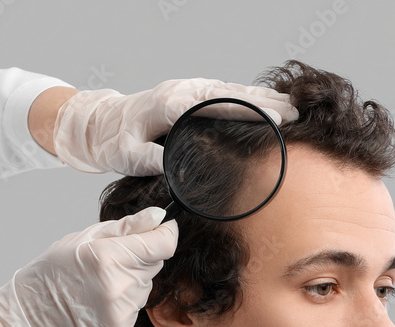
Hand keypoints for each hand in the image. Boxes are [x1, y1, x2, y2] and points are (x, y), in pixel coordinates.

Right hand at [0, 207, 177, 326]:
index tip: (163, 228)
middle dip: (141, 257)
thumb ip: (127, 227)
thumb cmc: (52, 272)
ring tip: (100, 284)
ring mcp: (120, 312)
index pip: (163, 244)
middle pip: (156, 264)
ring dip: (132, 281)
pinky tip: (100, 302)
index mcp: (108, 257)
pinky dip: (125, 303)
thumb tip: (159, 216)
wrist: (29, 318)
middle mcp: (118, 286)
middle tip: (111, 260)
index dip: (167, 233)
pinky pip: (137, 309)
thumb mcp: (84, 238)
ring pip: (147, 287)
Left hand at [52, 78, 298, 175]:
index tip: (275, 117)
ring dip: (262, 97)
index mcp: (171, 104)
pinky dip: (248, 96)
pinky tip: (268, 102)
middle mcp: (183, 91)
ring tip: (292, 105)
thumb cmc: (113, 141)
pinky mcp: (190, 93)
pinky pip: (224, 92)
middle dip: (265, 101)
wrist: (98, 123)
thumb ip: (151, 160)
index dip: (248, 111)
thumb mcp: (128, 156)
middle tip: (295, 111)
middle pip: (231, 93)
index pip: (217, 105)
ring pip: (231, 90)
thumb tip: (176, 169)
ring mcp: (188, 89)